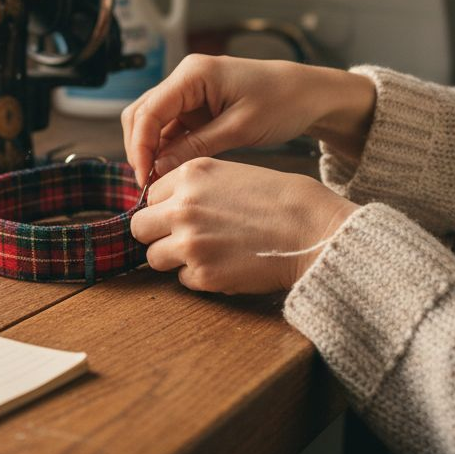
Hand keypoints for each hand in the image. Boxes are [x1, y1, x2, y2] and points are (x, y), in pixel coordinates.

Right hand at [120, 55, 375, 185]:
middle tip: (147, 185)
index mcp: (193, 74)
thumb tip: (158, 168)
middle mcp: (185, 78)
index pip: (148, 111)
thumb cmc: (282, 102)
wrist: (309, 94)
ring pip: (152, 123)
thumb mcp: (239, 129)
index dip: (140, 147)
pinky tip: (172, 172)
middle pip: (141, 115)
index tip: (144, 178)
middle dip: (140, 149)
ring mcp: (188, 92)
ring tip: (159, 183)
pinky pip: (170, 129)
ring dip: (151, 151)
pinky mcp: (196, 107)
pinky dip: (167, 150)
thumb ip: (195, 147)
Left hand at [130, 158, 357, 294]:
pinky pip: (182, 280)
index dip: (165, 209)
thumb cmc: (281, 200)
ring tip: (208, 253)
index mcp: (191, 174)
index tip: (182, 216)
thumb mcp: (231, 173)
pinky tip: (226, 265)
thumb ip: (194, 187)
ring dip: (174, 258)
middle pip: (140, 227)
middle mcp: (183, 206)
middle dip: (157, 234)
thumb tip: (164, 205)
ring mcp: (189, 242)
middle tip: (183, 239)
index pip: (149, 196)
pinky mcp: (203, 275)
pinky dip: (199, 277)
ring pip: (153, 257)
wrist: (314, 231)